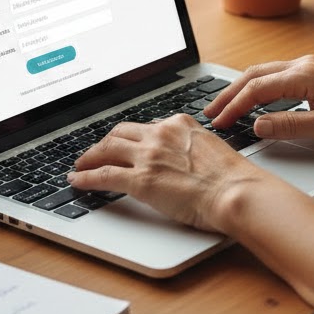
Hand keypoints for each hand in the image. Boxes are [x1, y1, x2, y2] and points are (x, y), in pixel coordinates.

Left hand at [68, 114, 265, 230]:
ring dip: (89, 157)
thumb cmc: (231, 177)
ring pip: (107, 149)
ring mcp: (149, 156)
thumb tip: (181, 155)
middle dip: (104, 143)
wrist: (235, 191)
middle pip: (120, 133)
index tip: (123, 143)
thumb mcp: (210, 147)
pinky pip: (104, 175)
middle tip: (95, 152)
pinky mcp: (141, 180)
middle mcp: (161, 134)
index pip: (145, 126)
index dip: (130, 137)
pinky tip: (77, 181)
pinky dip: (86, 178)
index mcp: (179, 123)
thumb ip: (190, 145)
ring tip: (80, 166)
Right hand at [207, 55, 313, 143]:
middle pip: (254, 75)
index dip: (235, 106)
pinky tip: (250, 99)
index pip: (258, 89)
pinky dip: (255, 86)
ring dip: (240, 89)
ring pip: (262, 72)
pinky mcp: (311, 72)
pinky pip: (274, 74)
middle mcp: (302, 65)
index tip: (219, 122)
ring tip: (223, 107)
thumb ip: (290, 125)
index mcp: (305, 76)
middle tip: (210, 113)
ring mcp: (307, 66)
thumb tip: (258, 126)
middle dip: (228, 94)